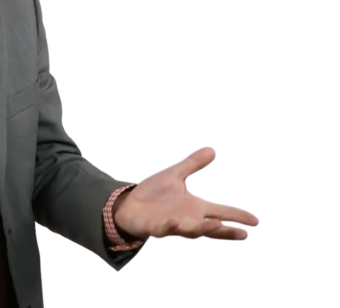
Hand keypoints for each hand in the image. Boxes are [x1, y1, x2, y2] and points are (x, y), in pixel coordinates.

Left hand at [113, 147, 258, 240]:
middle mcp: (187, 219)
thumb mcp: (175, 175)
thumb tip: (212, 149)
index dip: (236, 216)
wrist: (127, 204)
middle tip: (243, 234)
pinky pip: (163, 229)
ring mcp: (172, 225)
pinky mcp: (154, 228)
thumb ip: (193, 164)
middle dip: (225, 231)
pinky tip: (176, 224)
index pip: (220, 211)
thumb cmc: (154, 194)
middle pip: (210, 227)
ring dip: (202, 229)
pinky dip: (170, 227)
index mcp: (195, 208)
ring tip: (216, 226)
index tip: (255, 221)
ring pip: (190, 231)